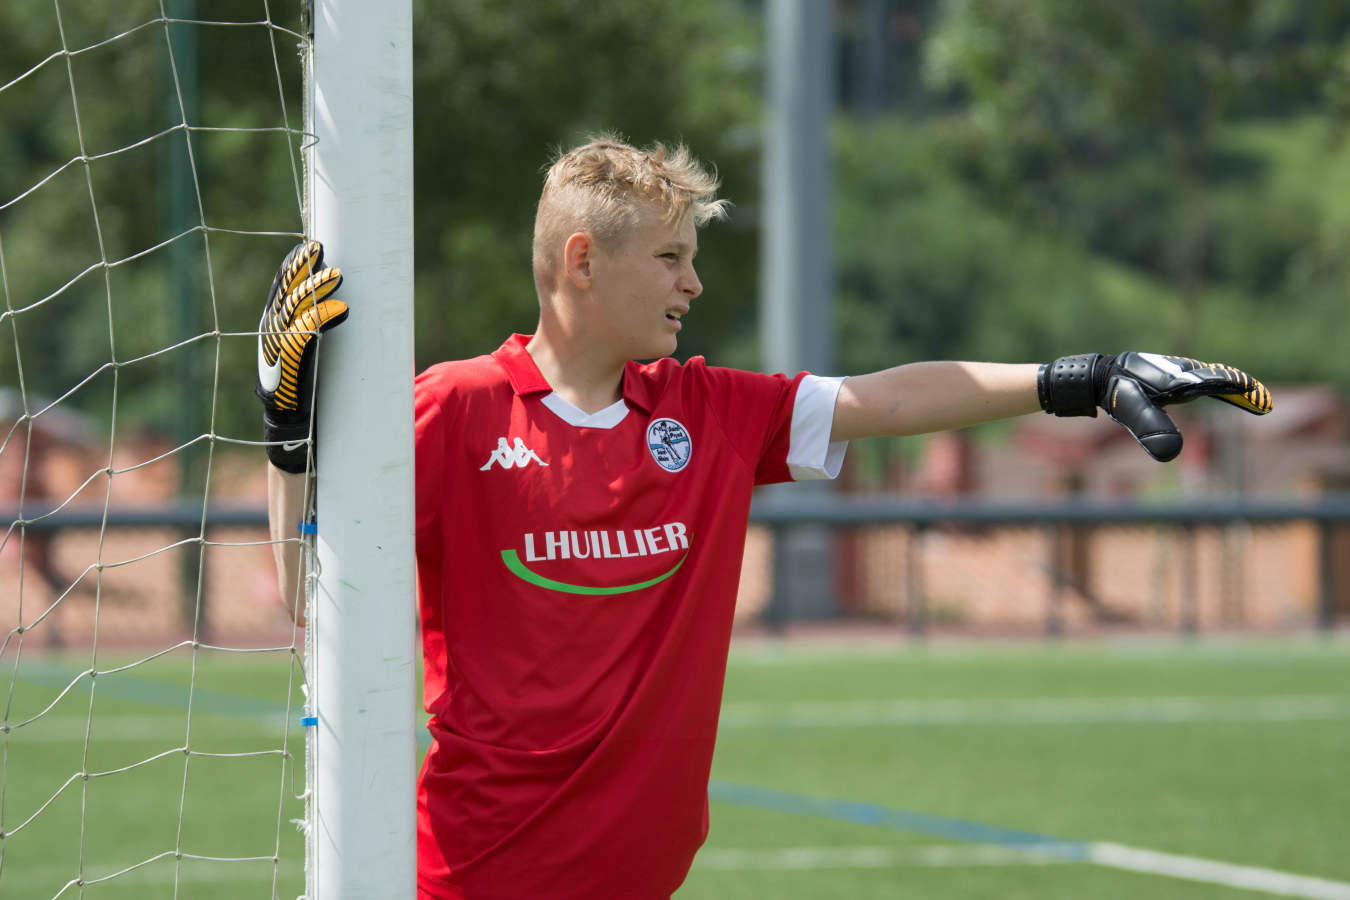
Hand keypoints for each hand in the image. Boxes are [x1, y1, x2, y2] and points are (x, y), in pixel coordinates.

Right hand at [256, 240, 346, 472]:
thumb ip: (311, 328)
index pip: (281, 288)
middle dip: (304, 271)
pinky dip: (322, 320)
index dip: (294, 265)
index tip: (311, 246)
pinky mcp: (292, 367)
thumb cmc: (305, 389)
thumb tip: (339, 304)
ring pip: (296, 311)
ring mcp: (279, 350)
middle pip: (287, 293)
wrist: (292, 429)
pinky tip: (340, 309)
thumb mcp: (304, 351)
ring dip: (317, 290)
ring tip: (336, 276)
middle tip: (323, 253)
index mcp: (273, 327)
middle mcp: (272, 334)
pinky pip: (305, 337)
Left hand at [1037, 352, 1272, 461]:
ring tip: (1249, 395)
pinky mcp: (1170, 374)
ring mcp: (1176, 371)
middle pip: (1218, 379)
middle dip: (1239, 389)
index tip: (1262, 401)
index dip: (1239, 392)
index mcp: (1179, 379)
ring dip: (1229, 385)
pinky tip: (1217, 391)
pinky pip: (1198, 379)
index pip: (1216, 384)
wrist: (1097, 376)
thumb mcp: (1132, 413)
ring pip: (1209, 377)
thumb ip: (1152, 429)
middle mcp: (1182, 371)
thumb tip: (1172, 454)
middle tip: (1263, 401)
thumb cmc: (1116, 394)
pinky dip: (1214, 384)